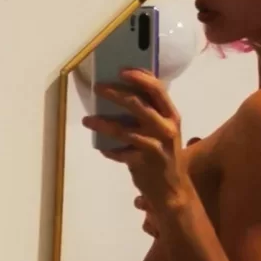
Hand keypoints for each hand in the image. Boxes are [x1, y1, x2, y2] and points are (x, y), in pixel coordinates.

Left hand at [83, 71, 189, 215]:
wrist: (173, 191)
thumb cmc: (163, 155)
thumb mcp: (162, 131)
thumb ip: (149, 113)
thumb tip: (120, 92)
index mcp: (172, 116)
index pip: (157, 89)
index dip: (140, 77)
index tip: (121, 70)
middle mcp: (167, 128)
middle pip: (138, 105)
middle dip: (115, 94)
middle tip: (97, 88)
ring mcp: (157, 147)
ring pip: (125, 130)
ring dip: (103, 123)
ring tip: (87, 120)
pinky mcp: (145, 163)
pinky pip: (121, 153)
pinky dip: (109, 150)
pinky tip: (102, 148)